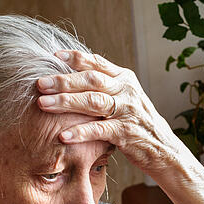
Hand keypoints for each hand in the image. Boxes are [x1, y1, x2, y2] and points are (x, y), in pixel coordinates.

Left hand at [35, 50, 188, 178]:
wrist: (163, 148)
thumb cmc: (137, 124)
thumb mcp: (124, 99)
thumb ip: (105, 88)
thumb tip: (72, 77)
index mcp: (124, 79)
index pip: (97, 63)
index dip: (75, 58)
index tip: (53, 55)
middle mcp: (127, 91)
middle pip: (91, 80)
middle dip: (63, 81)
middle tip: (39, 84)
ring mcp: (127, 111)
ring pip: (93, 102)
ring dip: (66, 102)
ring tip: (43, 104)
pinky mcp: (126, 133)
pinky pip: (99, 130)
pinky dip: (80, 132)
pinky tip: (63, 135)